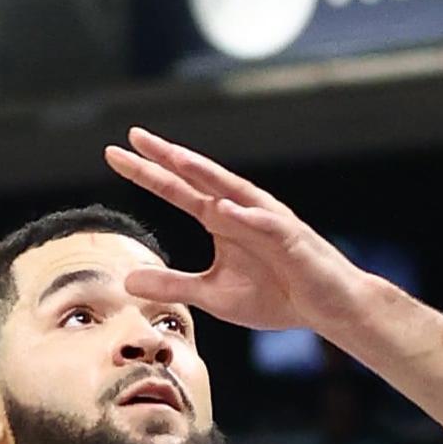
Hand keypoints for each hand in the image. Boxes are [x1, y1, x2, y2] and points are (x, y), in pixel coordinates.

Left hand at [105, 128, 368, 332]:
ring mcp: (267, 220)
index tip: (114, 154)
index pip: (177, 189)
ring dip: (204, 173)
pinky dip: (246, 216)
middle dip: (167, 157)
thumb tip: (126, 279)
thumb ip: (172, 284)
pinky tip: (225, 209)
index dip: (146, 172)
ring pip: (232, 190)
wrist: (328, 307)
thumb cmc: (275, 296)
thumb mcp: (213, 295)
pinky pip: (266, 224)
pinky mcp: (291, 239)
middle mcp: (240, 210)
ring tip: (176, 158)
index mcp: (221, 219)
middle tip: (134, 136)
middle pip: (198, 178)